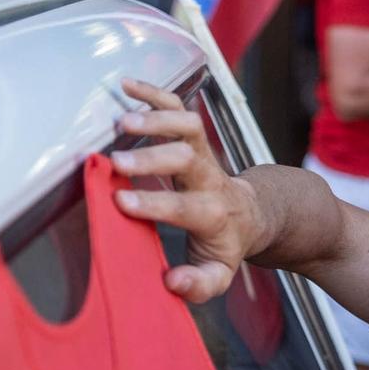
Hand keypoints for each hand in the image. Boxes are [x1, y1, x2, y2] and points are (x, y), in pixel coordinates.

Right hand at [108, 80, 266, 302]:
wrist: (251, 214)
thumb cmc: (225, 245)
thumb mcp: (218, 274)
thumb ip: (200, 284)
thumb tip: (173, 282)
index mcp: (214, 215)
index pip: (187, 207)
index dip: (155, 203)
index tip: (121, 201)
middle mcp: (210, 178)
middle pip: (189, 158)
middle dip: (153, 157)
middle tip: (117, 161)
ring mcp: (204, 153)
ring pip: (189, 124)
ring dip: (156, 118)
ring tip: (121, 121)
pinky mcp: (195, 136)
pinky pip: (179, 106)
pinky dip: (154, 92)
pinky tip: (126, 85)